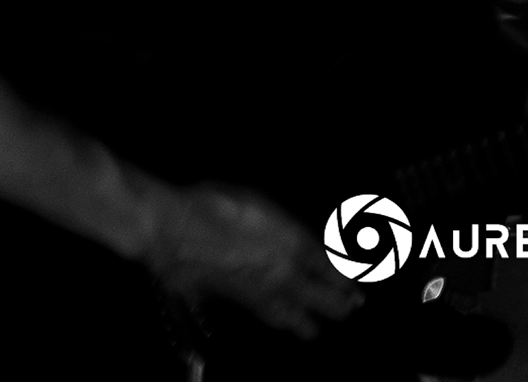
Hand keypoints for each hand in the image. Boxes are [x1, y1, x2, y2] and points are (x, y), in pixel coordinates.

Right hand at [141, 181, 366, 337]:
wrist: (171, 228)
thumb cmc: (210, 204)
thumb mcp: (255, 200)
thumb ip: (280, 223)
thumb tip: (298, 237)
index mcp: (294, 243)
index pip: (334, 268)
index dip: (348, 276)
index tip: (356, 282)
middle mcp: (285, 274)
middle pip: (327, 300)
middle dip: (341, 304)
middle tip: (351, 305)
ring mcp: (262, 293)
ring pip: (299, 319)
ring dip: (311, 322)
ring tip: (315, 327)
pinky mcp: (239, 302)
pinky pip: (270, 318)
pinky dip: (280, 321)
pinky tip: (280, 322)